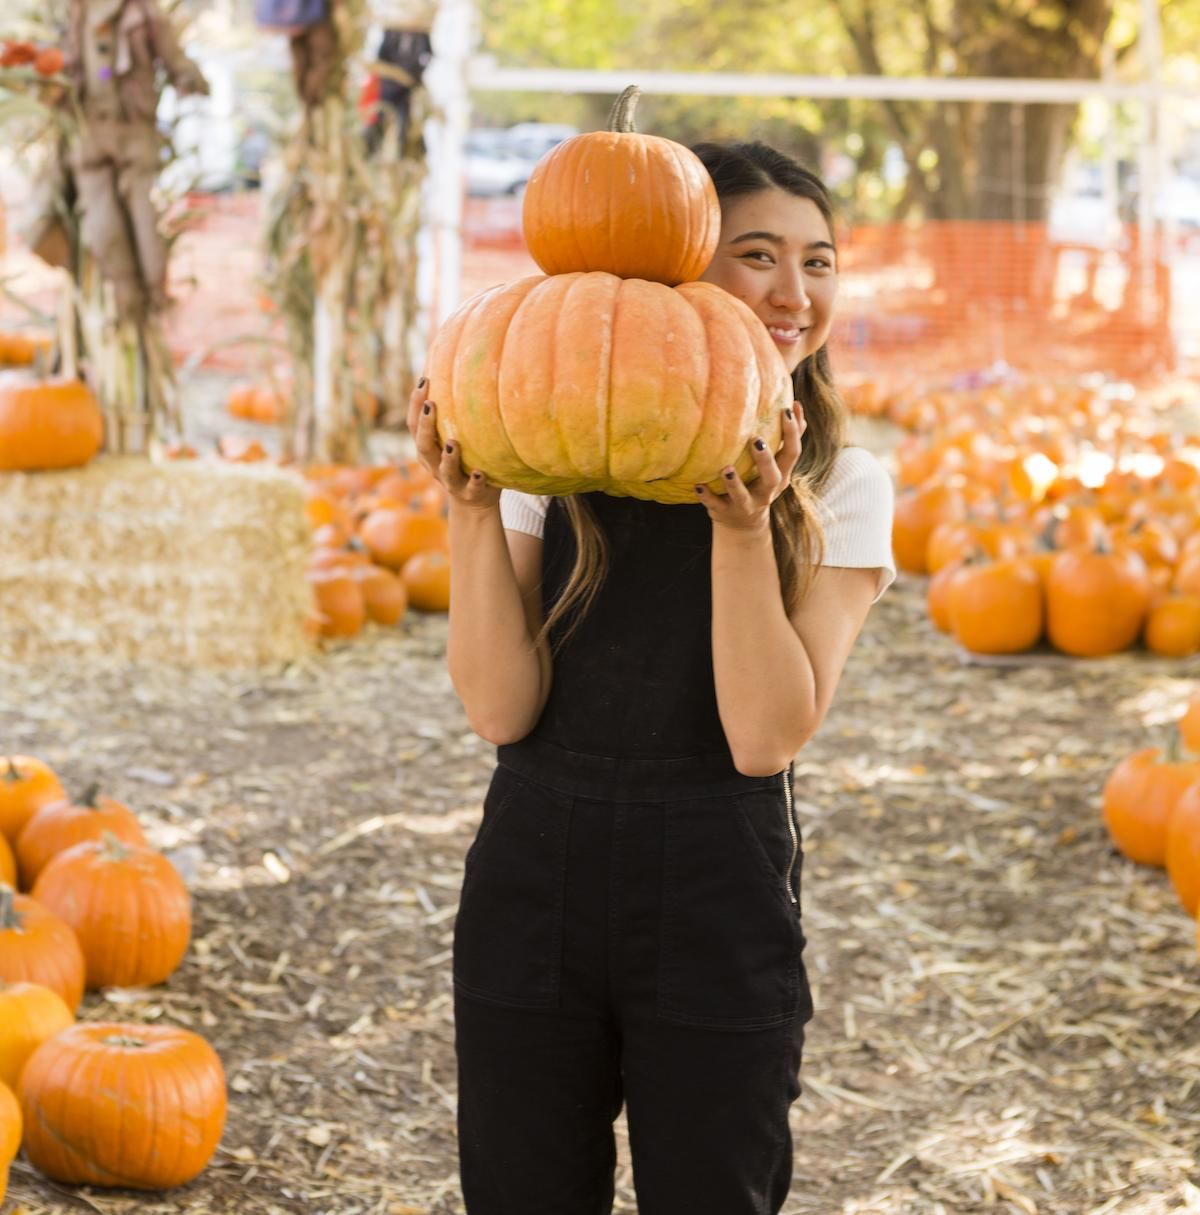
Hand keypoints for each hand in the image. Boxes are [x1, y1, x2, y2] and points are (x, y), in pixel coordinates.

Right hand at [406, 379, 499, 511]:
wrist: (475, 503)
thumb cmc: (465, 460)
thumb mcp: (455, 436)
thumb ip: (454, 413)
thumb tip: (459, 367)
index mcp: (426, 449)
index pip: (414, 424)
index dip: (415, 403)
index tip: (423, 380)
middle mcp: (434, 465)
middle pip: (423, 446)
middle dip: (425, 426)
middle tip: (431, 405)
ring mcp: (452, 481)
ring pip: (445, 470)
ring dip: (447, 457)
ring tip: (453, 442)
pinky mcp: (470, 493)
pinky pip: (472, 488)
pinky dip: (476, 480)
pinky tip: (481, 472)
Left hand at [694, 404, 805, 531]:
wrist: (743, 525)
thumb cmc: (760, 483)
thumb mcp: (777, 466)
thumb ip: (786, 439)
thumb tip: (795, 405)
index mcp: (781, 476)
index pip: (792, 454)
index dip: (792, 434)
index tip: (785, 411)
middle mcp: (767, 492)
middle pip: (772, 477)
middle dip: (765, 460)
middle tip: (756, 439)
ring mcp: (745, 505)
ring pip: (742, 496)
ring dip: (734, 483)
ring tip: (727, 469)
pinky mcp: (724, 513)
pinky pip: (714, 505)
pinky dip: (706, 496)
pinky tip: (697, 485)